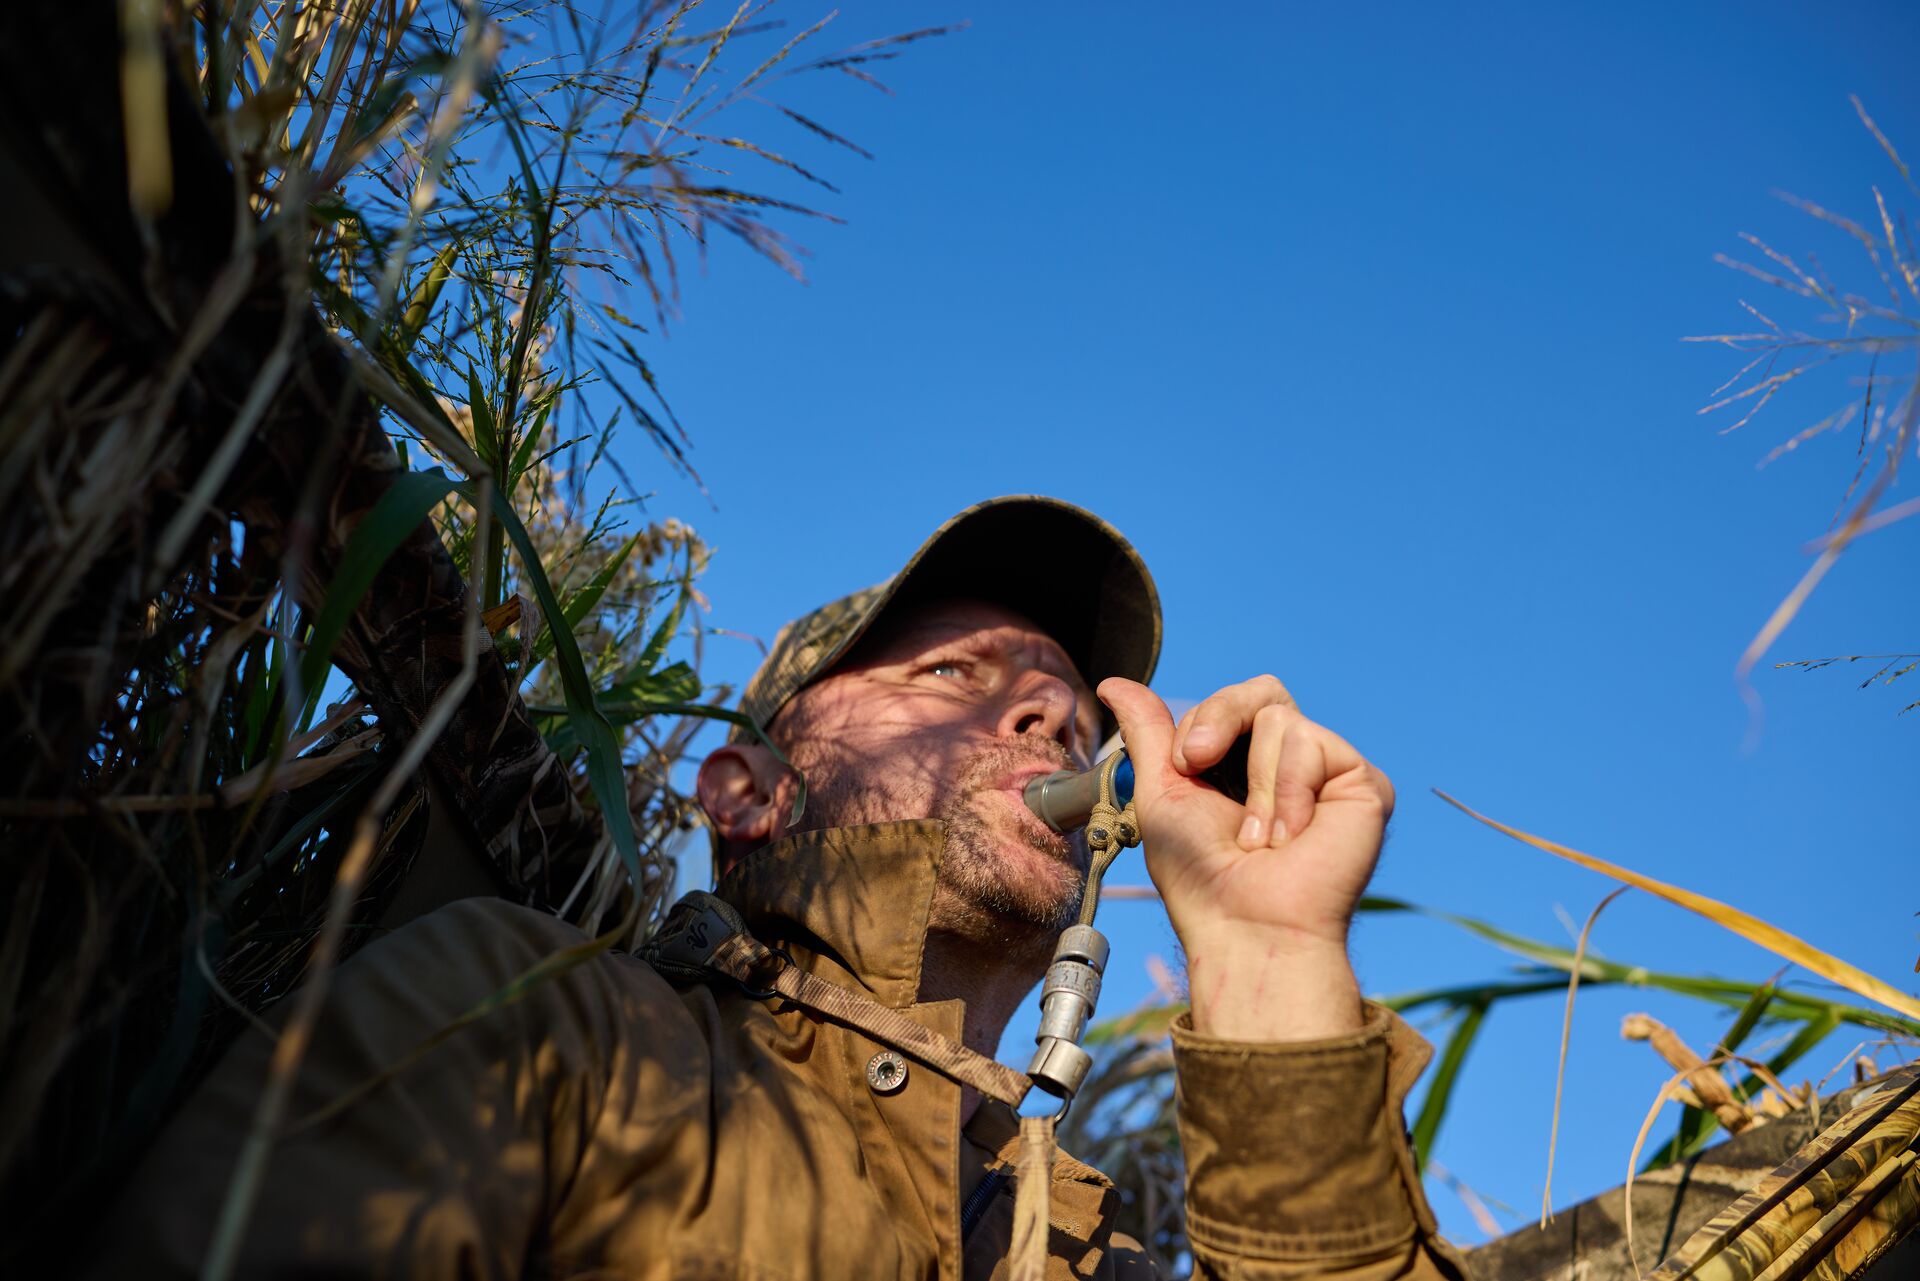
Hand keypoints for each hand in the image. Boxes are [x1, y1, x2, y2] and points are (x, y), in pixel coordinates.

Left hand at [1098, 676, 1391, 1041]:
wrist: (1243, 923)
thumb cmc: (1201, 876)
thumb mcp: (1162, 792)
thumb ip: (1149, 733)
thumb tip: (1113, 684)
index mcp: (1246, 764)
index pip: (1233, 702)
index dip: (1204, 721)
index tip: (1187, 763)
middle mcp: (1291, 765)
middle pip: (1264, 691)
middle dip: (1221, 719)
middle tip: (1200, 766)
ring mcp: (1329, 773)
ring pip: (1280, 718)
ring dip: (1254, 786)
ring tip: (1261, 838)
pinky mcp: (1363, 783)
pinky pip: (1312, 743)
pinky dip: (1288, 792)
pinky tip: (1292, 837)